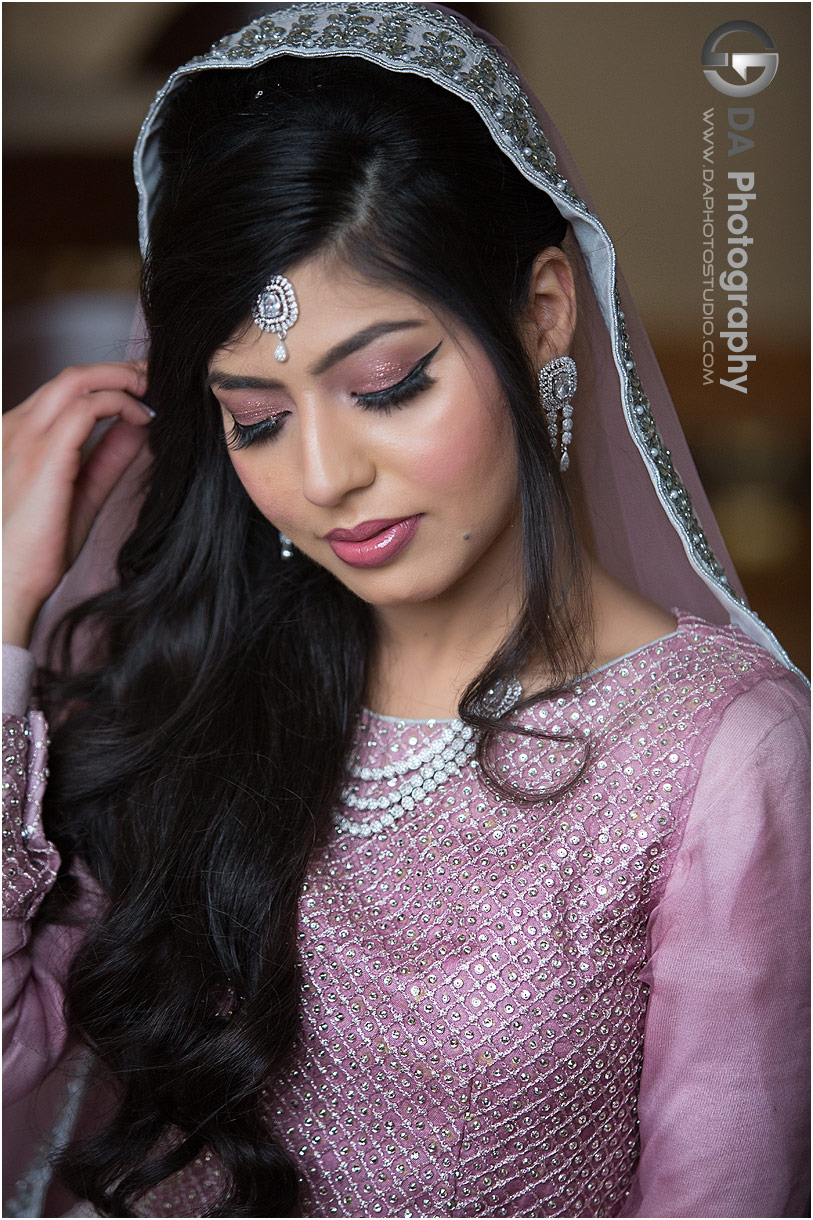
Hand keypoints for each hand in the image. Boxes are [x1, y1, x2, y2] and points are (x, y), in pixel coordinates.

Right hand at [2, 362, 152, 648]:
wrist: (6, 581)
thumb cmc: (36, 548)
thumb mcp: (81, 492)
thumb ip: (107, 458)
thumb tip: (138, 429)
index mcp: (19, 435)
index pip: (64, 390)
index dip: (107, 382)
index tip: (143, 391)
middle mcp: (16, 428)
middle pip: (71, 376)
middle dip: (120, 370)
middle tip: (157, 380)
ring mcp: (25, 438)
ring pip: (77, 380)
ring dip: (123, 379)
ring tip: (154, 393)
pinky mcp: (43, 455)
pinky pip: (86, 408)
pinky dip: (121, 404)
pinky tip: (143, 418)